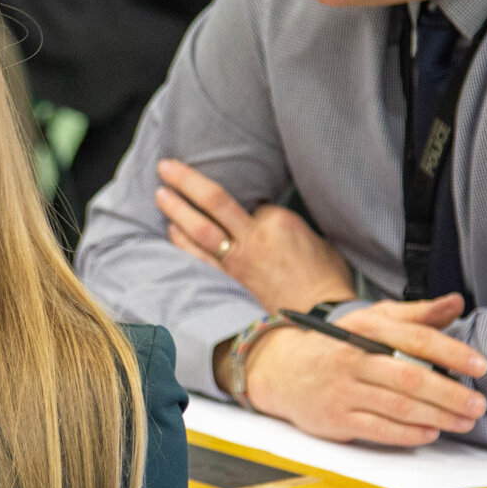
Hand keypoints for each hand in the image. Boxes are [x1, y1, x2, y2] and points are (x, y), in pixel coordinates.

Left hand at [156, 158, 355, 312]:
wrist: (319, 320)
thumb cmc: (326, 282)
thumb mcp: (317, 241)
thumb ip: (288, 227)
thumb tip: (272, 222)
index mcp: (278, 222)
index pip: (253, 201)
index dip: (249, 201)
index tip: (250, 204)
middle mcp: (253, 238)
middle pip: (213, 202)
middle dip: (186, 182)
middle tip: (165, 167)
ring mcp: (238, 261)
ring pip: (199, 229)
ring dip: (176, 210)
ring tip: (160, 194)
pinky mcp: (230, 282)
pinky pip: (199, 258)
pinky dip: (182, 243)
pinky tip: (171, 232)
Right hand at [242, 297, 486, 445]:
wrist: (281, 370)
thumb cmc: (337, 345)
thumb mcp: (372, 320)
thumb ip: (415, 314)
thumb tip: (456, 304)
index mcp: (365, 328)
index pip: (415, 338)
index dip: (451, 352)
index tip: (480, 366)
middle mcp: (353, 358)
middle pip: (410, 377)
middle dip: (450, 393)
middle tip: (479, 404)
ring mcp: (343, 390)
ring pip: (398, 406)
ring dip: (437, 416)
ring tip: (465, 421)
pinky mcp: (336, 419)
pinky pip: (379, 429)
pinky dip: (409, 434)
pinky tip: (431, 433)